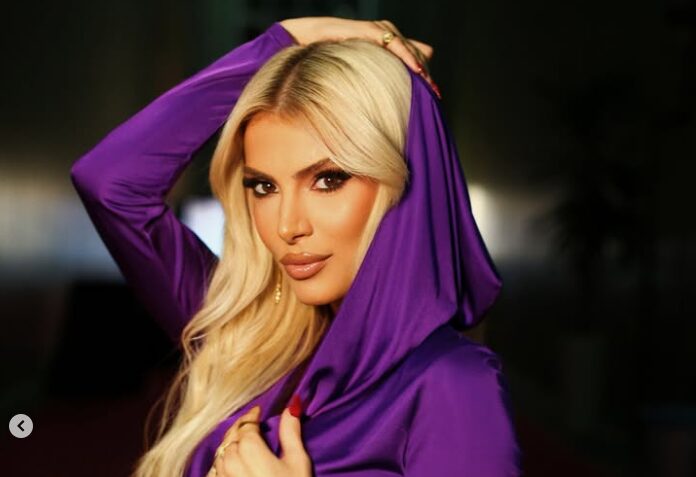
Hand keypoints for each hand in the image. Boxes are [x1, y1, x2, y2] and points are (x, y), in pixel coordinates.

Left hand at [206, 405, 311, 476]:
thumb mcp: (298, 462)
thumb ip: (291, 432)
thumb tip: (292, 406)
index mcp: (249, 449)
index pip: (246, 425)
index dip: (252, 416)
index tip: (258, 412)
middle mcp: (230, 462)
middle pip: (231, 438)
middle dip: (240, 429)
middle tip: (250, 424)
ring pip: (221, 455)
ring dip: (230, 446)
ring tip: (241, 443)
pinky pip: (215, 474)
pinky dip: (222, 465)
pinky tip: (230, 466)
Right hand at [279, 17, 439, 97]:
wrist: (305, 42)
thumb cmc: (330, 57)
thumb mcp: (359, 72)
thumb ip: (375, 76)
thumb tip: (390, 95)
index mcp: (385, 45)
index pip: (413, 57)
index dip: (424, 74)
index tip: (435, 94)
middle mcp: (384, 35)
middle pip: (413, 52)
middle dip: (425, 73)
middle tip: (434, 93)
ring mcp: (376, 31)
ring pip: (405, 46)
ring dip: (418, 64)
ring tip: (427, 83)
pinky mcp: (367, 30)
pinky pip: (390, 42)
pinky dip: (404, 53)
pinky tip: (414, 67)